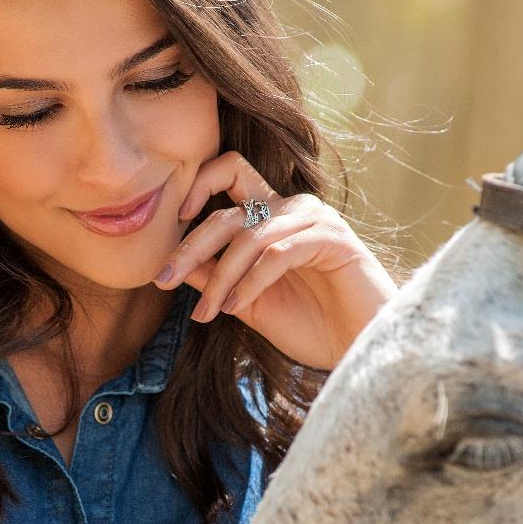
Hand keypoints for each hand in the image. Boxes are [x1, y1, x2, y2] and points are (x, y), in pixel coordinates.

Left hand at [153, 150, 396, 368]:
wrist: (359, 350)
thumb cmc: (311, 327)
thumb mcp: (249, 304)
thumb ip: (216, 279)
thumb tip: (176, 263)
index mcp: (274, 215)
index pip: (230, 174)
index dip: (199, 185)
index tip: (173, 220)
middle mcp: (294, 209)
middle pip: (230, 208)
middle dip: (191, 245)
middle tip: (163, 278)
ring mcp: (315, 221)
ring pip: (250, 235)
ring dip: (221, 277)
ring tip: (207, 313)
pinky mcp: (333, 240)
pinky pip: (277, 254)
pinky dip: (251, 281)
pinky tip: (236, 308)